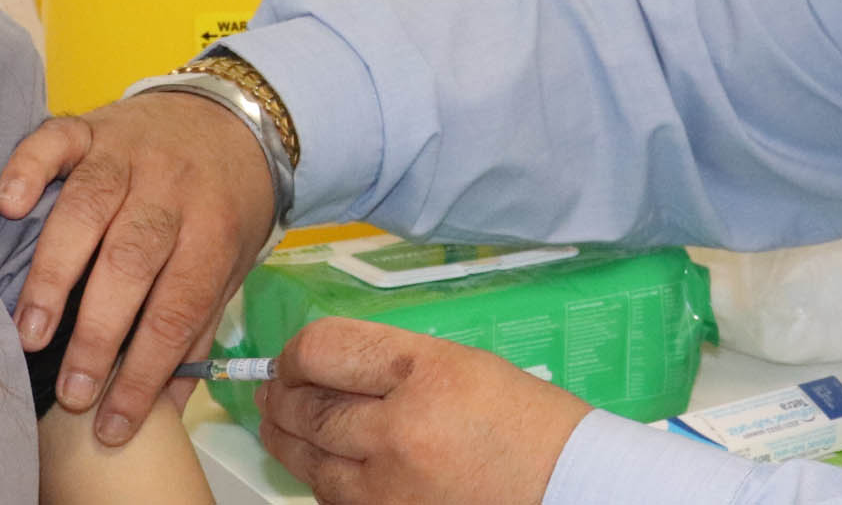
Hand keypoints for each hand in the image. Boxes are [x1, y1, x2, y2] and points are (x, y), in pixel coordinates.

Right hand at [0, 91, 278, 445]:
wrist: (238, 116)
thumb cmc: (226, 204)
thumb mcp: (232, 265)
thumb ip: (196, 329)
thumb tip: (166, 406)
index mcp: (213, 231)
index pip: (176, 310)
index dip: (143, 372)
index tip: (112, 423)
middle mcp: (171, 190)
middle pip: (131, 262)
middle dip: (98, 334)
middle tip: (70, 391)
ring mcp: (128, 153)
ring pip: (86, 209)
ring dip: (54, 274)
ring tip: (30, 333)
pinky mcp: (93, 125)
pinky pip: (55, 140)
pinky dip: (28, 169)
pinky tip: (9, 206)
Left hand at [258, 317, 594, 504]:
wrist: (567, 488)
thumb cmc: (527, 424)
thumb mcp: (463, 364)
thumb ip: (392, 363)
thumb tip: (324, 367)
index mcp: (423, 373)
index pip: (323, 351)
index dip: (296, 353)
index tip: (294, 358)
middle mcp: (398, 431)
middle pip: (306, 409)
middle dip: (281, 397)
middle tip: (273, 390)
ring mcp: (389, 488)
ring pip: (308, 461)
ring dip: (289, 440)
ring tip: (282, 425)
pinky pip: (333, 500)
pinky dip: (323, 481)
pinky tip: (329, 466)